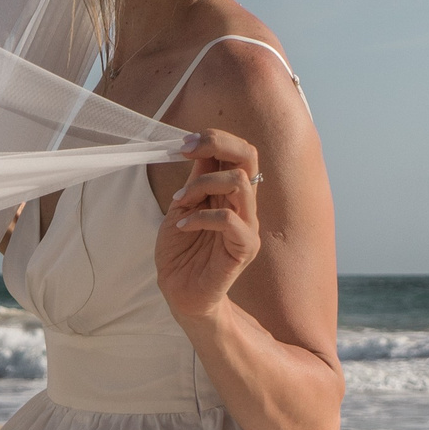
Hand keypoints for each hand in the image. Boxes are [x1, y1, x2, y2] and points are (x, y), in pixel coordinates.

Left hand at [156, 129, 260, 319]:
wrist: (179, 290)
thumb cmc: (181, 251)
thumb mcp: (182, 206)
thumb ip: (195, 179)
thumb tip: (197, 146)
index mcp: (230, 191)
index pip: (238, 151)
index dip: (213, 139)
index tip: (183, 145)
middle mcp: (243, 204)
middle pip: (249, 155)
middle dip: (218, 144)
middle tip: (188, 152)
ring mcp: (247, 225)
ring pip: (240, 182)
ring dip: (203, 185)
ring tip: (180, 203)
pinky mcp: (245, 248)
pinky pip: (230, 220)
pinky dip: (200, 217)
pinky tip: (182, 227)